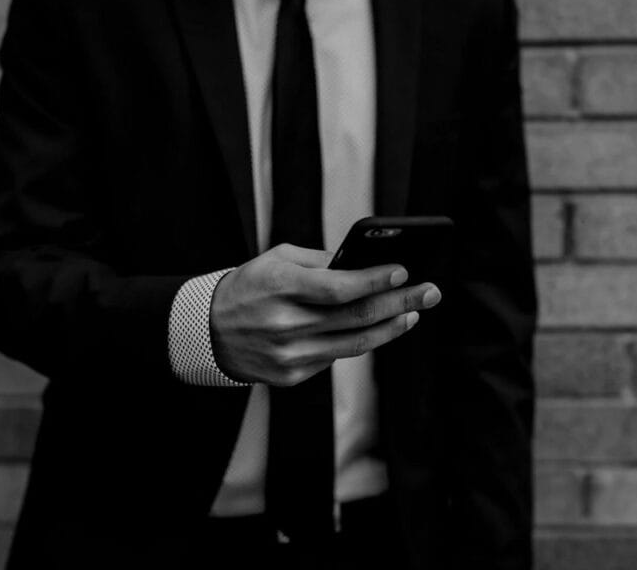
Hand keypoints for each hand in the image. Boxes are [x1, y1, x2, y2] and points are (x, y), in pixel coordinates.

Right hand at [209, 243, 441, 386]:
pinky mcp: (292, 376)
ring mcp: (289, 355)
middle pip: (357, 316)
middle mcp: (286, 324)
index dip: (376, 281)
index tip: (404, 272)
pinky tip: (377, 329)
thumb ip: (321, 261)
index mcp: (280, 287)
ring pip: (355, 344)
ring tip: (413, 313)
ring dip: (391, 328)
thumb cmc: (248, 288)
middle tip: (429, 292)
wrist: (207, 332)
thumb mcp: (276, 259)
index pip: (339, 288)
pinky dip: (360, 341)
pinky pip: (336, 357)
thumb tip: (365, 264)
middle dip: (400, 303)